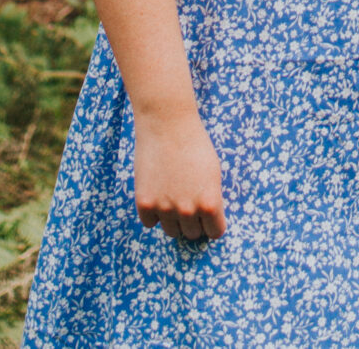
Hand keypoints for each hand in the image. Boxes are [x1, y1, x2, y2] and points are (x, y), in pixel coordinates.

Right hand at [134, 106, 227, 241]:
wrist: (166, 124)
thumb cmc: (194, 145)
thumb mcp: (213, 174)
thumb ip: (211, 200)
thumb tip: (207, 222)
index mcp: (210, 203)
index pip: (214, 232)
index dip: (212, 222)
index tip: (208, 215)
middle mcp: (188, 210)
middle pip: (192, 233)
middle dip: (193, 221)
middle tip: (189, 201)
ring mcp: (164, 208)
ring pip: (172, 231)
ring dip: (173, 219)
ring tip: (173, 196)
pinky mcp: (144, 203)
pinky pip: (150, 222)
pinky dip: (153, 212)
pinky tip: (157, 192)